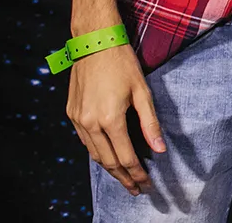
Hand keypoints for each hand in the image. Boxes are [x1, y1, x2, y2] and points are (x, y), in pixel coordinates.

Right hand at [66, 42, 163, 194]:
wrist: (94, 43)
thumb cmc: (123, 63)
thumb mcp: (143, 91)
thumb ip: (150, 123)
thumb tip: (160, 149)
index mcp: (110, 119)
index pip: (125, 157)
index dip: (137, 174)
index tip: (147, 185)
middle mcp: (90, 123)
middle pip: (108, 161)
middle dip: (123, 178)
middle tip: (136, 189)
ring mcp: (78, 119)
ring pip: (94, 154)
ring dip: (109, 168)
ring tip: (124, 177)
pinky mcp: (71, 113)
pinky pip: (84, 141)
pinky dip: (97, 152)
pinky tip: (107, 155)